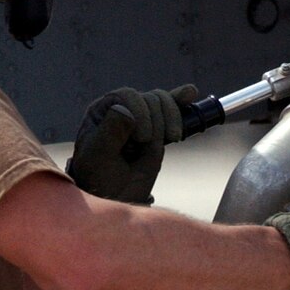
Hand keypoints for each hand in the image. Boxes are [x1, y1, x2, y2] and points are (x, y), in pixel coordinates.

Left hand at [66, 84, 197, 203]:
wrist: (115, 197)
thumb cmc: (98, 177)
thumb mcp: (99, 155)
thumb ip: (111, 132)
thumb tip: (126, 109)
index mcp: (103, 110)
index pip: (128, 96)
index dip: (140, 113)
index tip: (141, 138)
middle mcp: (122, 109)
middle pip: (150, 98)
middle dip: (156, 121)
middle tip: (146, 144)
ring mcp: (142, 118)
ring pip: (164, 103)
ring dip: (171, 120)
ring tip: (171, 137)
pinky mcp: (158, 130)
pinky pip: (171, 108)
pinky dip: (181, 101)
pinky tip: (190, 92)